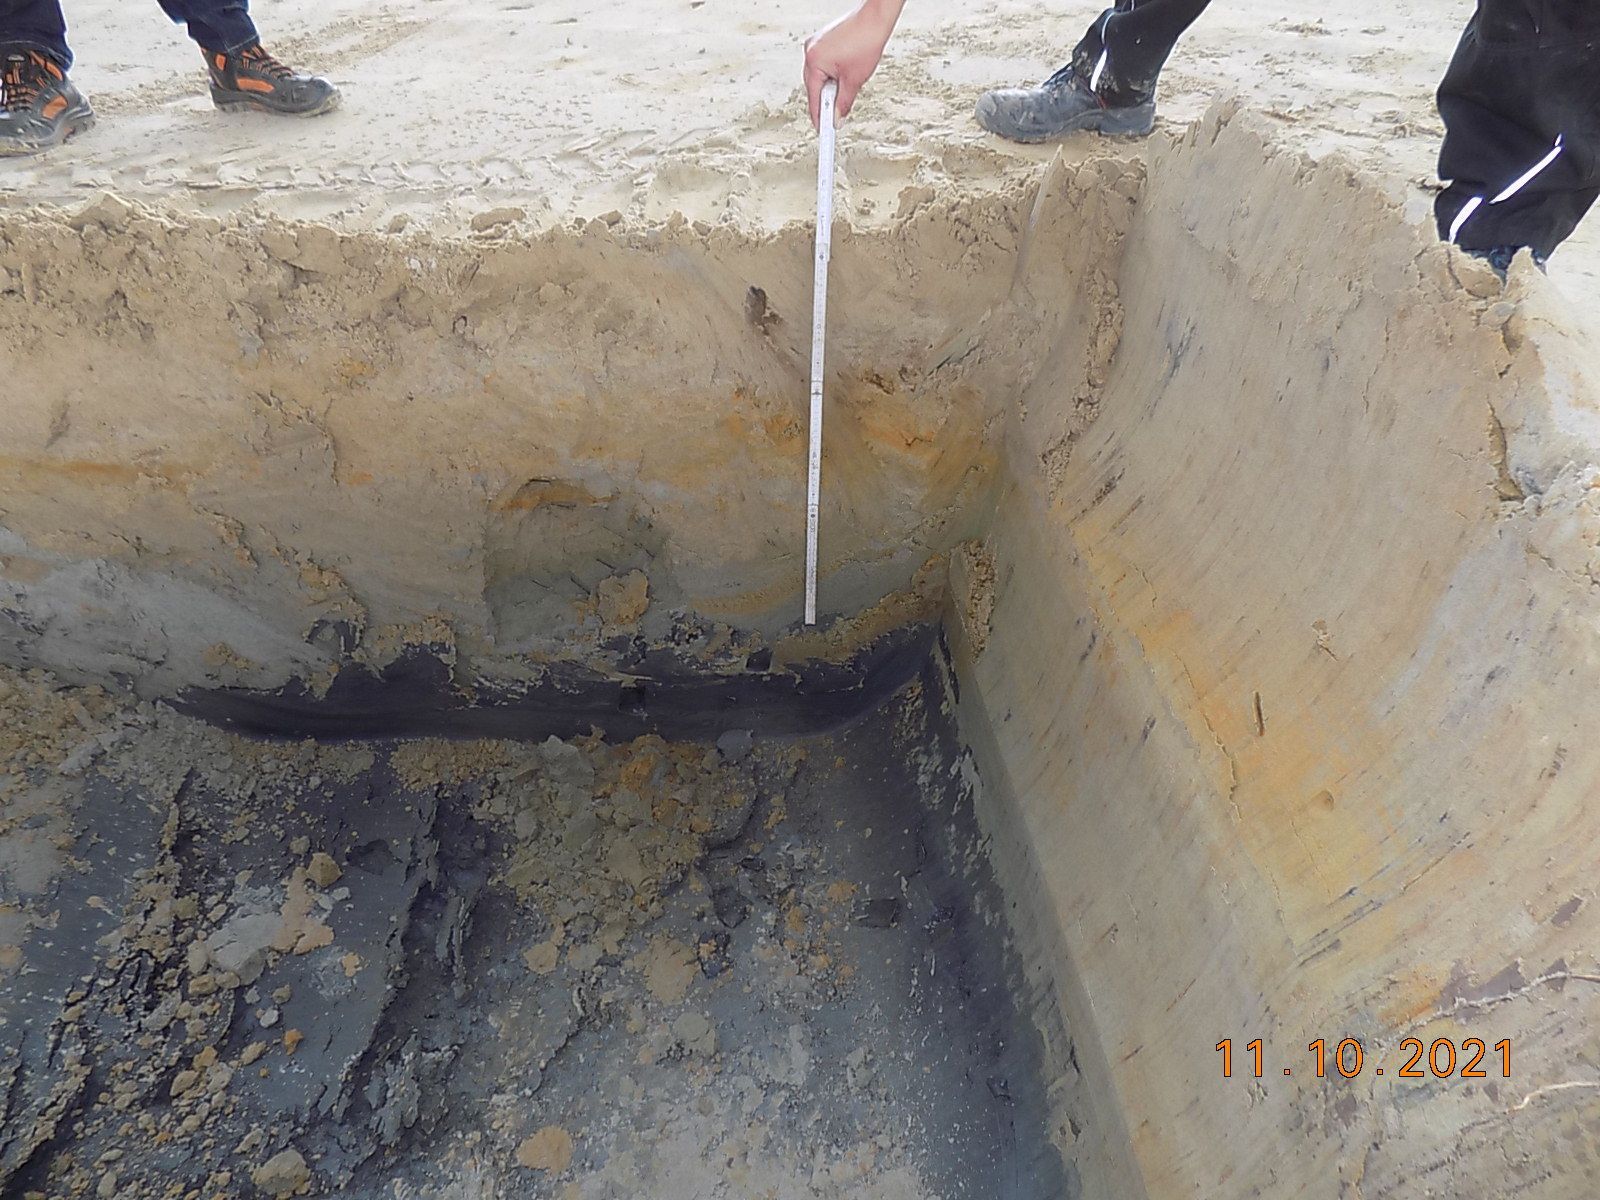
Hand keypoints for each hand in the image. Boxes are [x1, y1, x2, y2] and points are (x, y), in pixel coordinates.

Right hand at [803, 0, 904, 128]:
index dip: (819, 117)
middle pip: (814, 87)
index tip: (823, 132)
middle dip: (826, 101)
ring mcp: (815, 44)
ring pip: (819, 75)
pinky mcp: (822, 40)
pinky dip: (831, 74)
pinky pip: (822, 64)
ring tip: (846, 87)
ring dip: (830, 86)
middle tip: (836, 116)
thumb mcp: (854, 81)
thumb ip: (843, 103)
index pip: (813, 98)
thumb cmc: (866, 41)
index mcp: (814, 62)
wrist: (875, 18)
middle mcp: (810, 52)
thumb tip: (837, 118)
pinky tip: (844, 75)